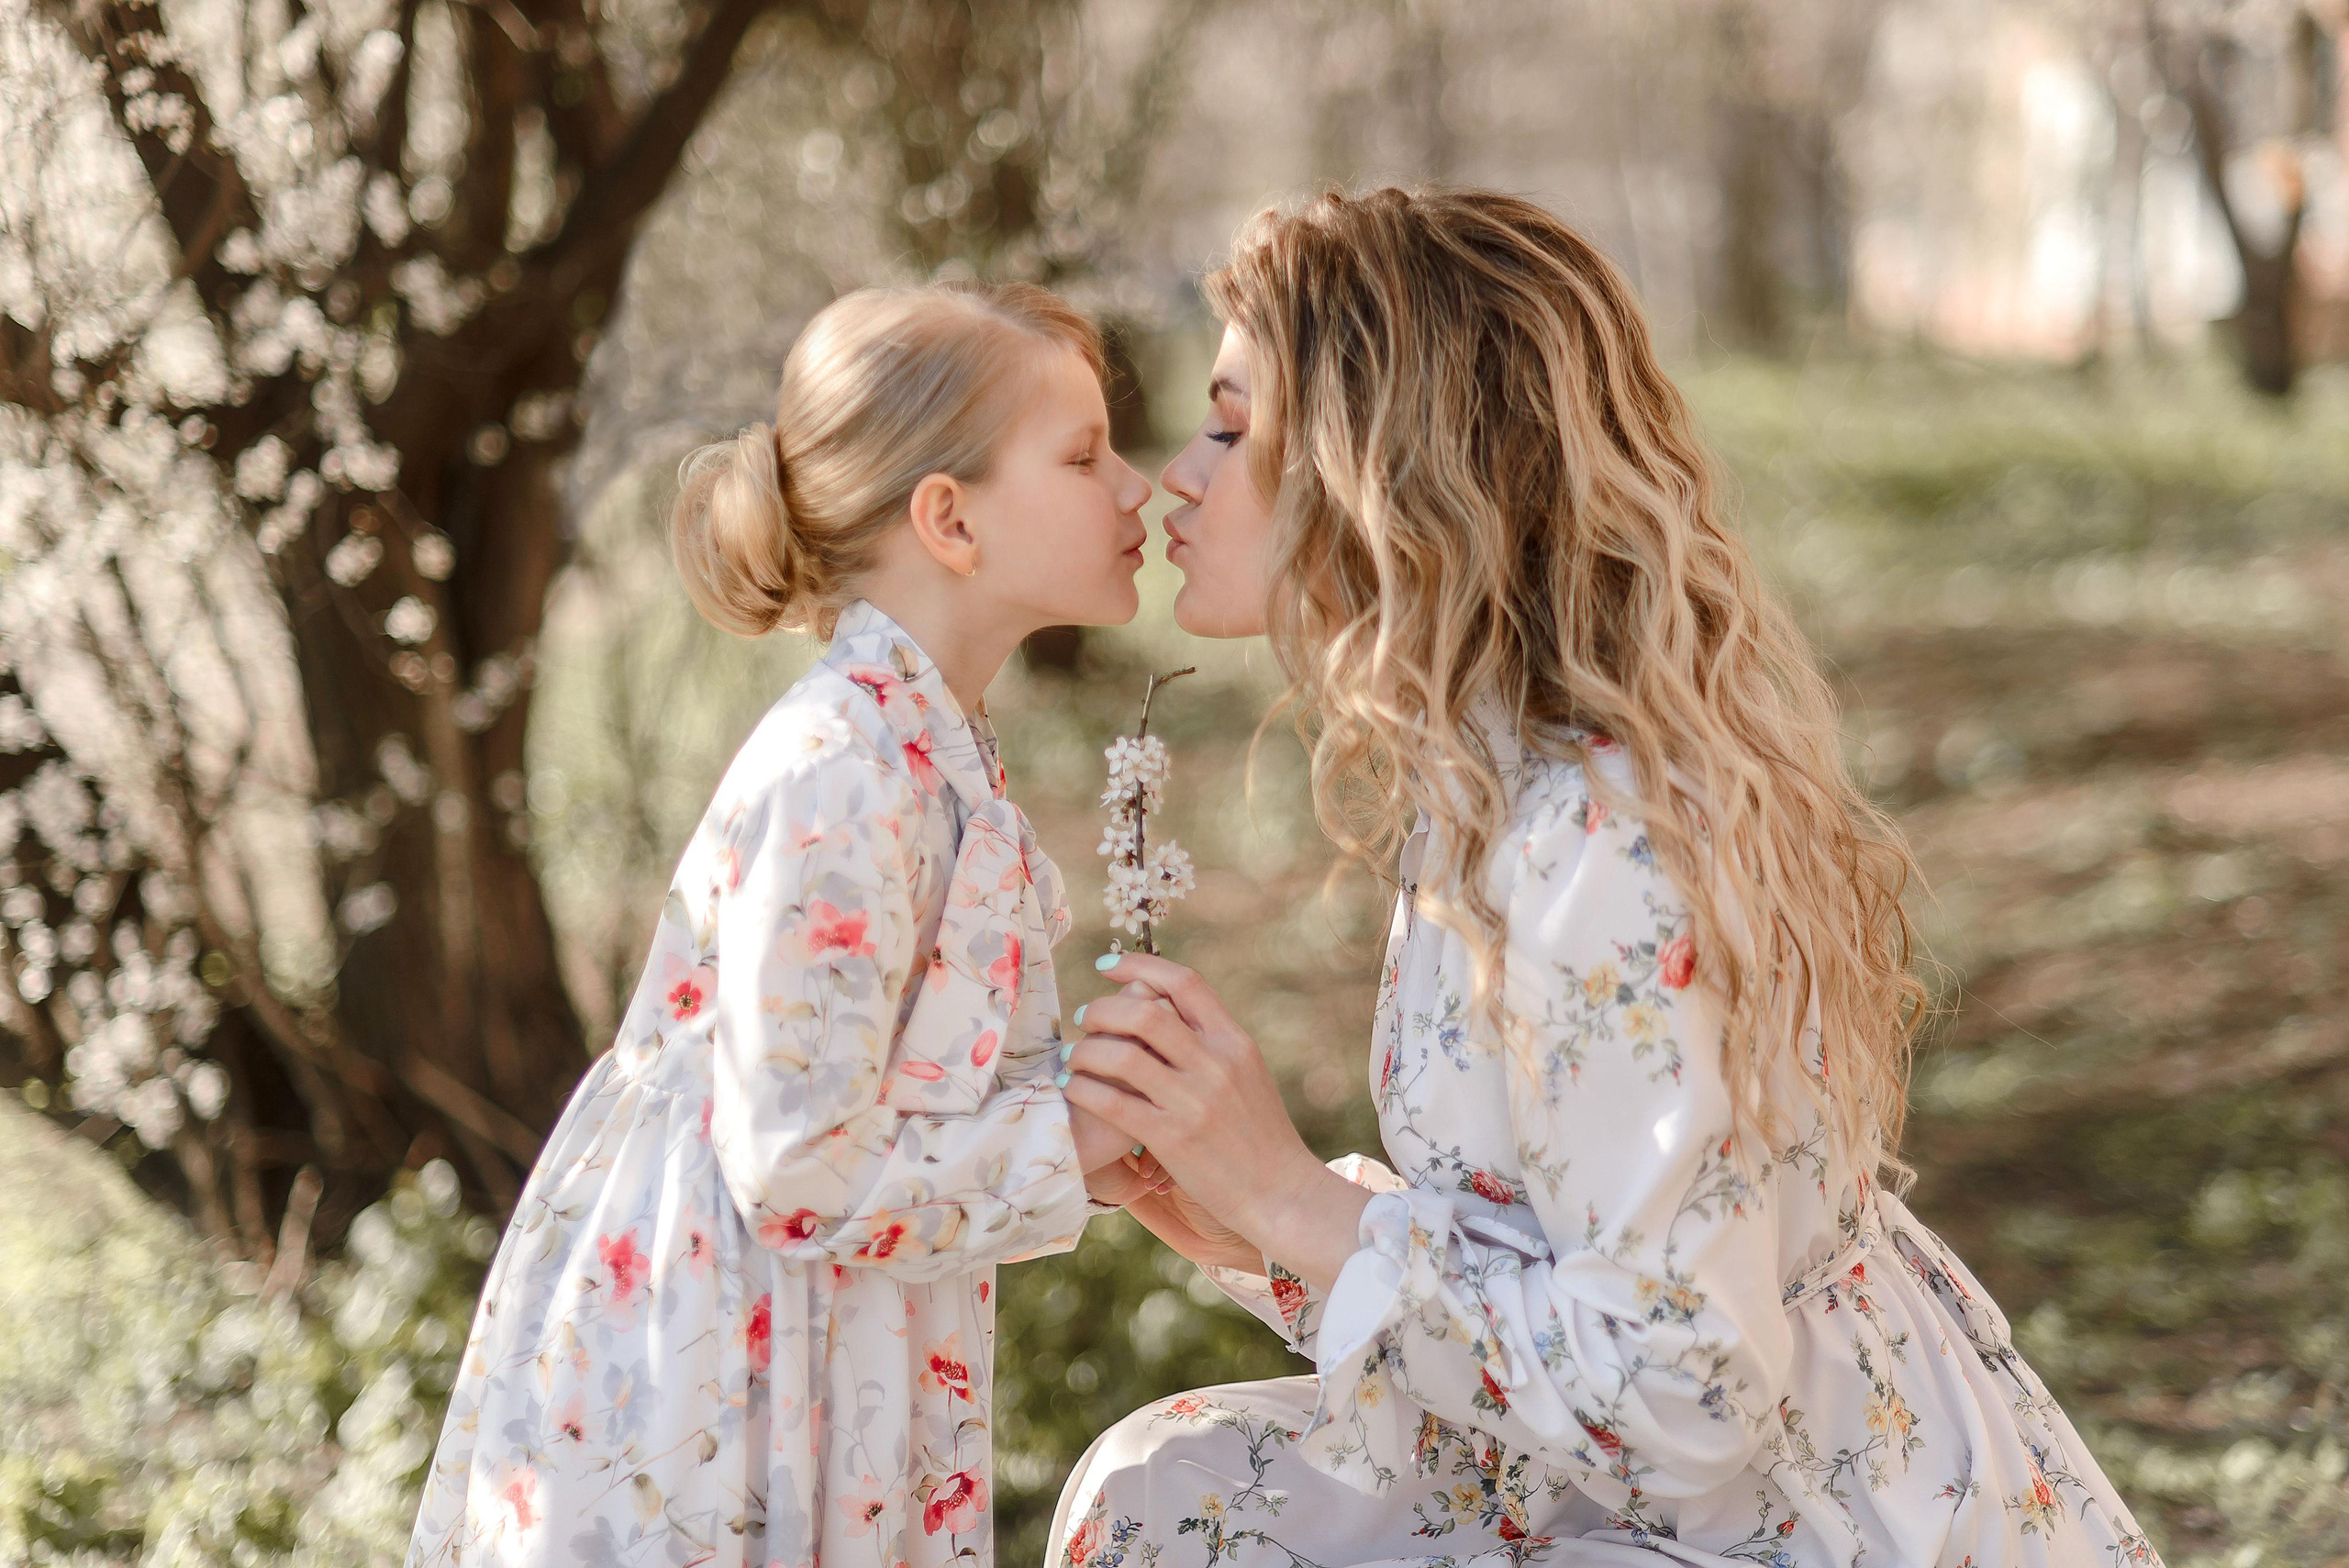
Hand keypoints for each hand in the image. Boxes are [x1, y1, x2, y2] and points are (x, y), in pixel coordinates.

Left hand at [1062, 952, 1372, 1290]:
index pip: (1184, 983)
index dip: (1140, 966)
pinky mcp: (1172, 1139)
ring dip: (1085, 1051)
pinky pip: (1112, 1103)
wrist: (1281, 1192)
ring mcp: (1194, 1102)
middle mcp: (1215, 1064)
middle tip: (1085, 1018)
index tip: (1107, 968)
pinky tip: (1072, 1089)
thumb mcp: (1247, 1075)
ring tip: (1072, 1058)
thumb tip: (1166, 1010)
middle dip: (1102, 1009)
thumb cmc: (1260, 1135)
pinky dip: (1083, 1089)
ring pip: (1122, 1056)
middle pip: (1144, 1012)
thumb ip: (1211, 1043)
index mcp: (1234, 1041)